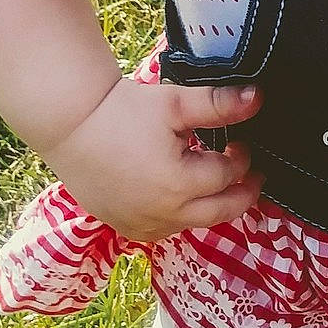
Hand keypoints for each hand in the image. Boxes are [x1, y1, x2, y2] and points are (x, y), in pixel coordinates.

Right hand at [44, 76, 263, 243]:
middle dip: (242, 194)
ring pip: (193, 224)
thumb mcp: (175, 102)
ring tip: (217, 182)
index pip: (228, 178)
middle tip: (254, 177)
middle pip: (219, 213)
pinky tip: (183, 196)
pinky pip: (165, 229)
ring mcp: (142, 225)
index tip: (240, 143)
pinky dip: (182, 216)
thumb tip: (256, 98)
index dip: (241, 160)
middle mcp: (163, 215)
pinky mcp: (125, 226)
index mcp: (179, 186)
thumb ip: (218, 104)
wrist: (71, 123)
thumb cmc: (123, 110)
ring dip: (210, 206)